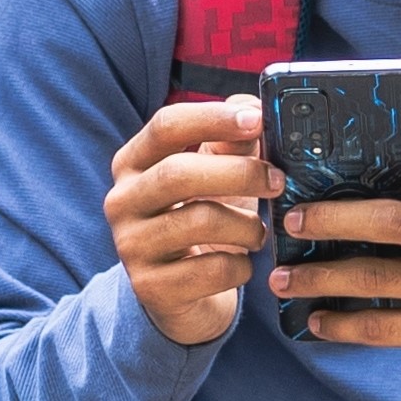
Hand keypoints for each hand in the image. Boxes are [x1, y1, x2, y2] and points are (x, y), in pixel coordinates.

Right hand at [101, 97, 275, 349]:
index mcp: (134, 163)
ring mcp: (131, 245)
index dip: (213, 119)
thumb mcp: (215, 177)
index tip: (258, 120)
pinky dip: (240, 267)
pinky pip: (210, 269)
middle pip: (178, 173)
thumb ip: (231, 140)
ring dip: (247, 226)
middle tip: (279, 181)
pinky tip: (240, 266)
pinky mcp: (150, 286)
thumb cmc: (201, 220)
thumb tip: (254, 106)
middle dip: (240, 174)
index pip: (165, 126)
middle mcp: (122, 200)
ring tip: (259, 233)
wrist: (177, 295)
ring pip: (198, 221)